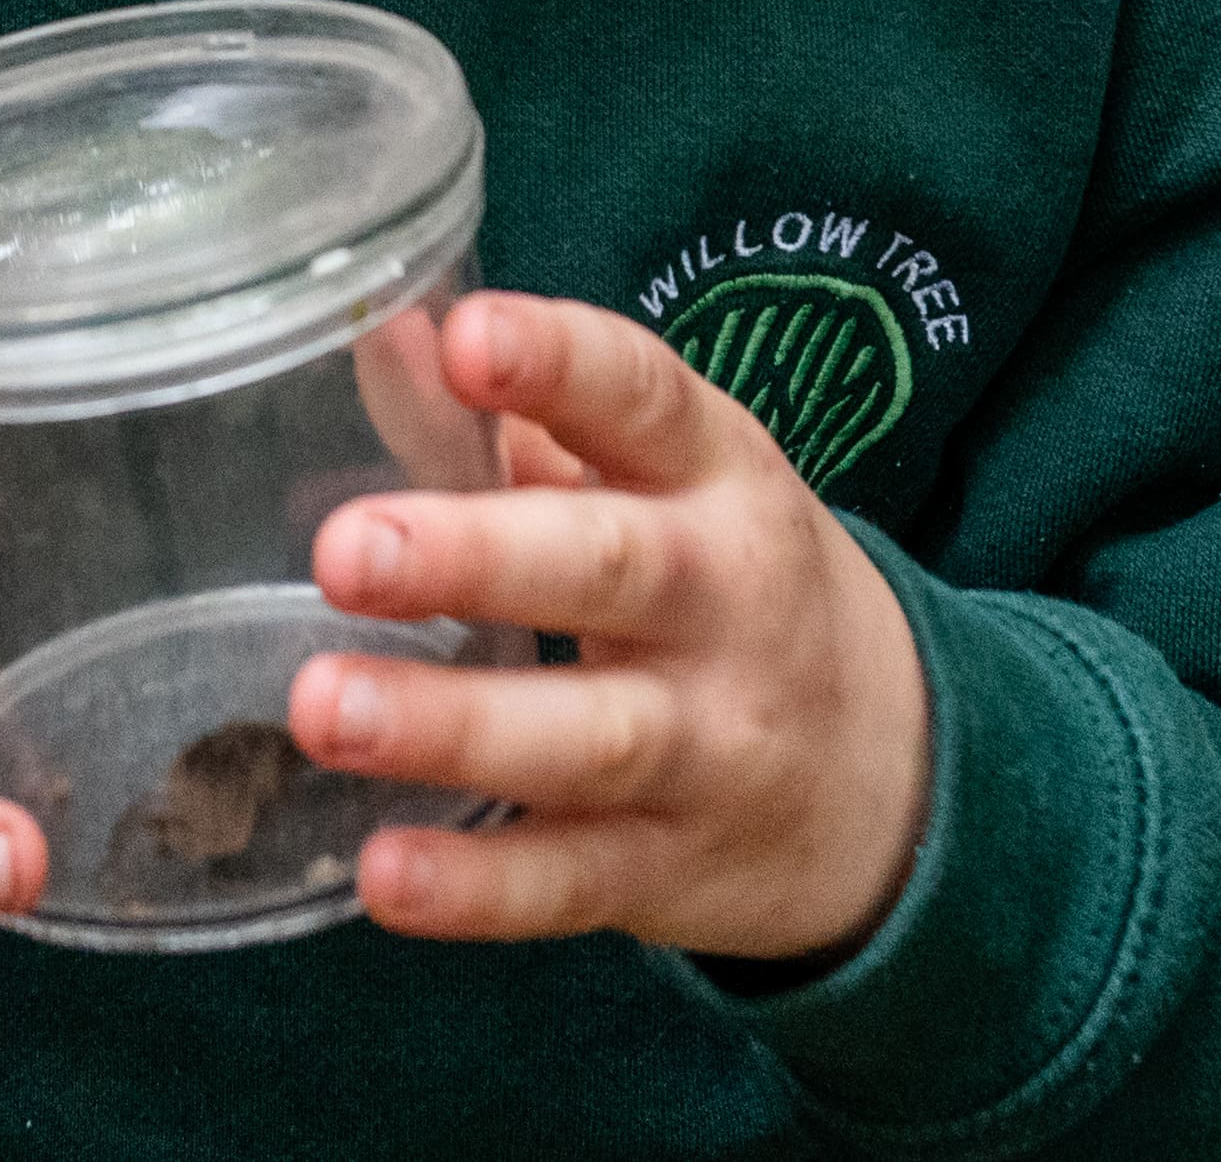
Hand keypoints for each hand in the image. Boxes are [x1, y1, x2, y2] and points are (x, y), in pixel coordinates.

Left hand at [286, 291, 933, 959]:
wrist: (898, 778)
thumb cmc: (726, 582)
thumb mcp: (664, 478)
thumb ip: (529, 414)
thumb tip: (382, 332)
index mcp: (715, 477)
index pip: (642, 398)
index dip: (557, 365)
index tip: (465, 341)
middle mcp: (724, 603)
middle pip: (607, 569)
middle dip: (472, 558)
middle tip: (345, 552)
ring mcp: (709, 746)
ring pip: (586, 737)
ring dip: (448, 725)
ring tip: (322, 707)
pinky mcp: (673, 868)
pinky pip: (573, 881)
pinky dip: (478, 887)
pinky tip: (381, 874)